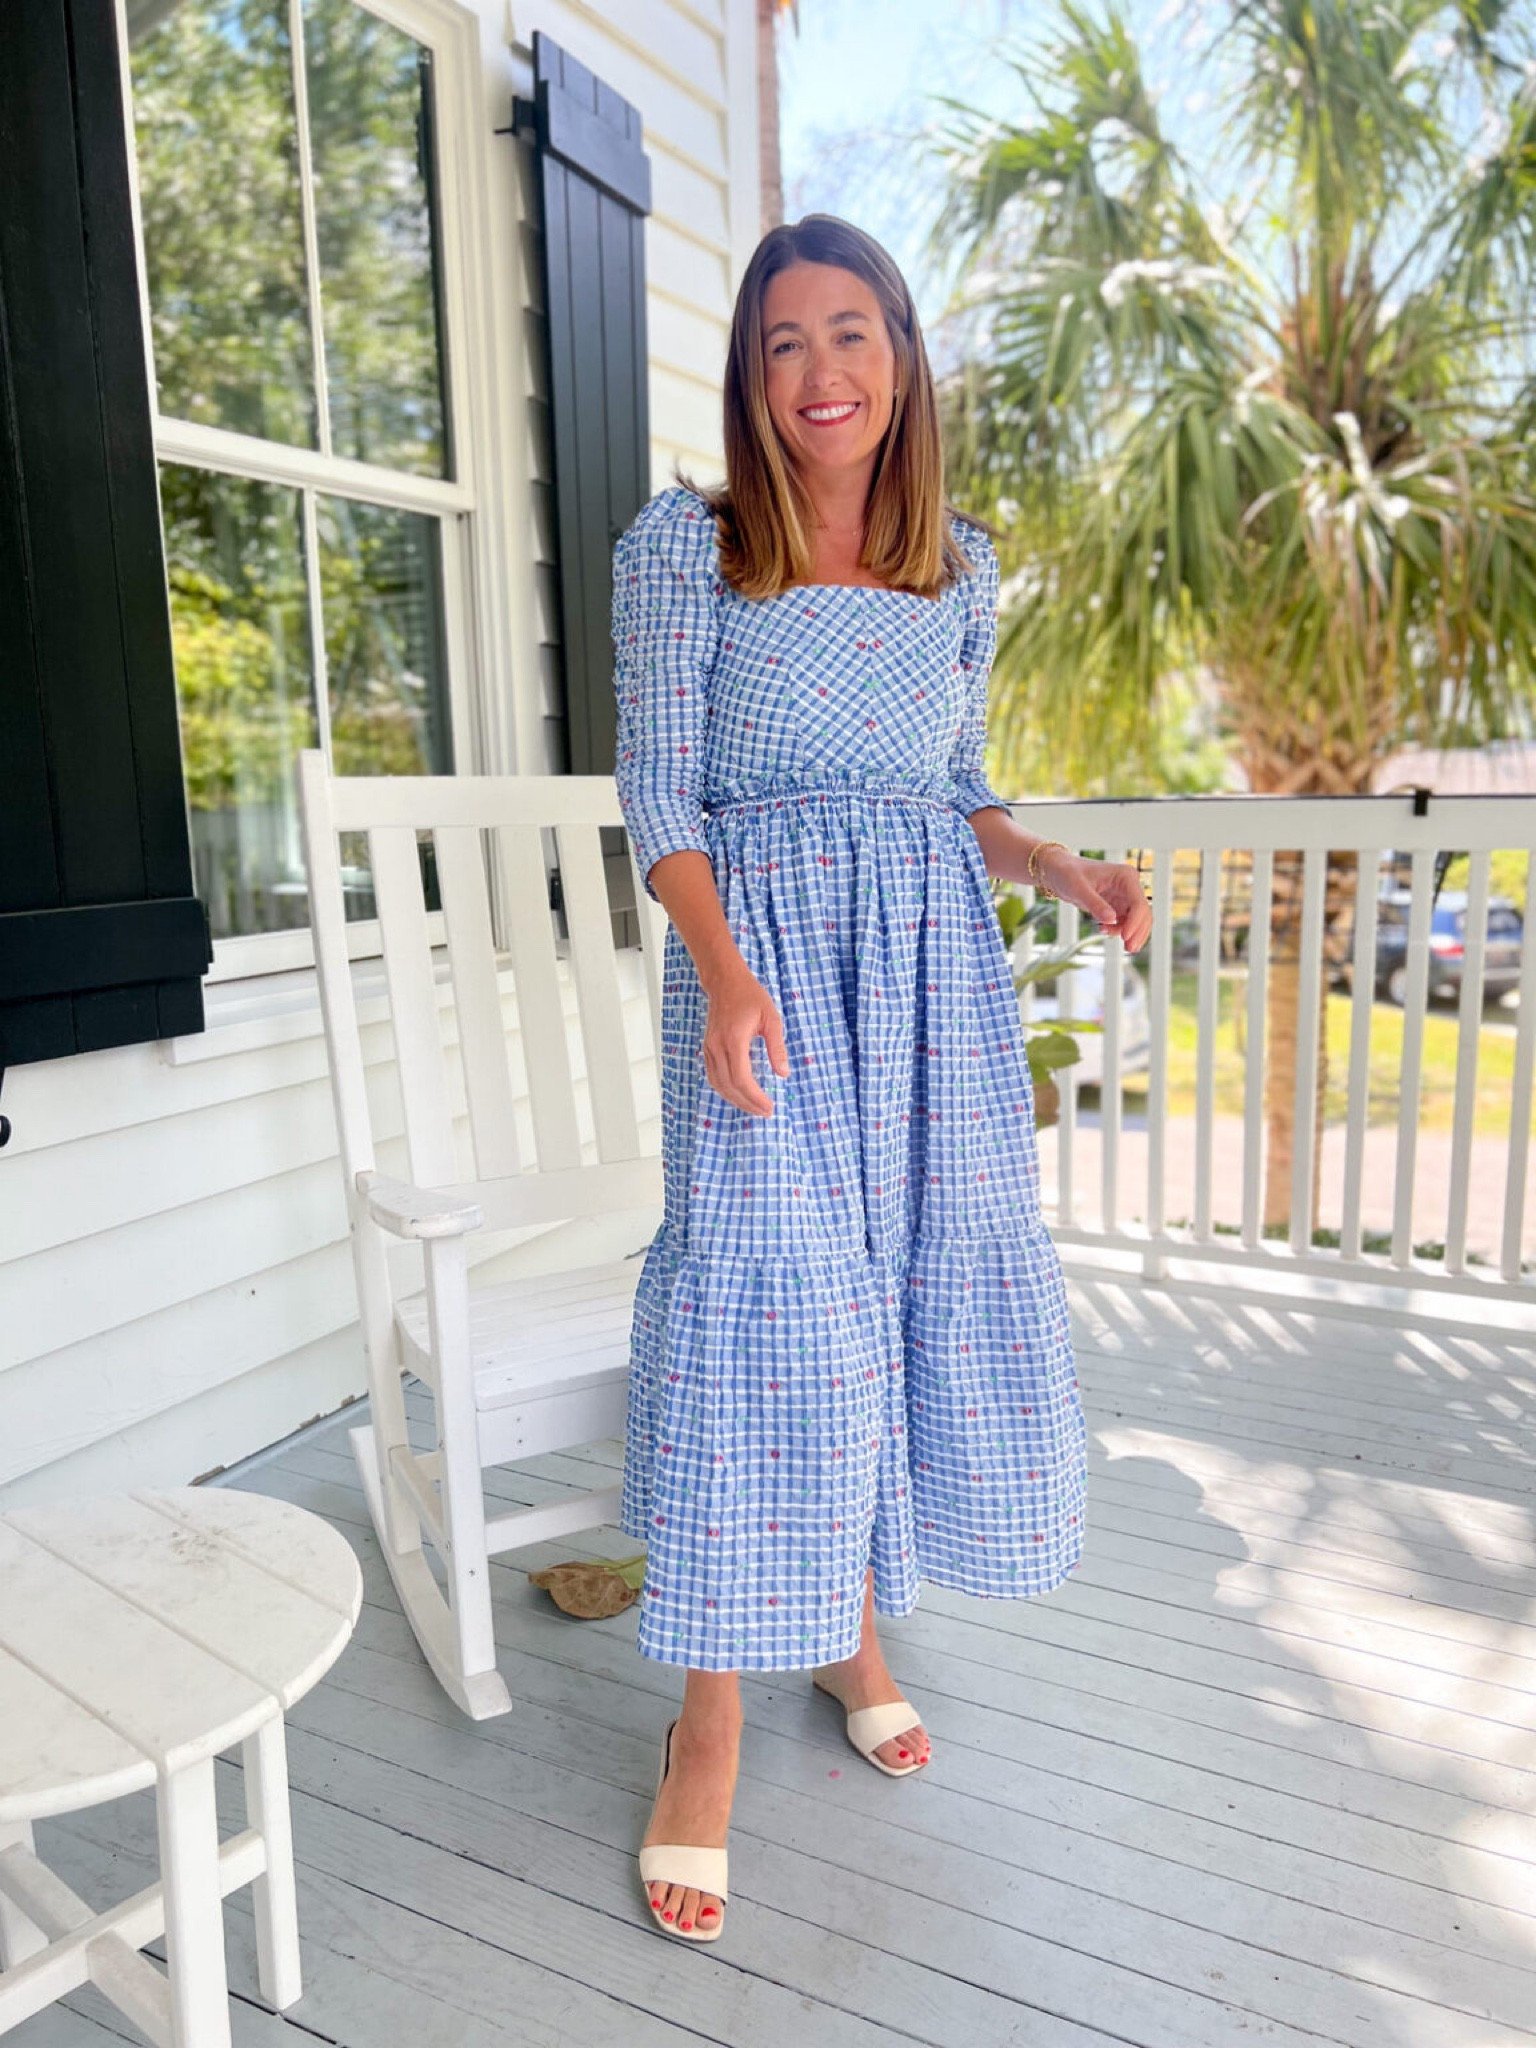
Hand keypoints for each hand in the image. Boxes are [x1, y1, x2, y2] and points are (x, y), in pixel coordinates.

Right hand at [699, 964, 789, 1116]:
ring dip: (735, 1100)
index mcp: (734, 1039)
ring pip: (718, 1085)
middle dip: (747, 1104)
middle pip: (729, 1086)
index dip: (755, 1097)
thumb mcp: (772, 1018)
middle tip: (765, 1112)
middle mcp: (717, 1047)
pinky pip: (713, 1076)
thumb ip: (777, 1047)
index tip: (769, 1106)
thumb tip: (784, 1073)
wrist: (725, 982)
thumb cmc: (750, 996)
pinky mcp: (707, 1048)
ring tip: (754, 1108)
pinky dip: (725, 1090)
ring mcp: (709, 1048)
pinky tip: (738, 1095)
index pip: (742, 1078)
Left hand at [1044, 849, 1152, 953]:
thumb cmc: (1068, 873)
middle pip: (1143, 913)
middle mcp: (1129, 885)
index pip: (1139, 903)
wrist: (1060, 871)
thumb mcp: (1078, 889)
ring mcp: (1125, 896)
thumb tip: (1111, 919)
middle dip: (1137, 932)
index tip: (1124, 937)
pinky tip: (1103, 930)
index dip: (1135, 922)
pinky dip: (1118, 930)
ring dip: (1130, 933)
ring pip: (1138, 920)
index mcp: (1125, 876)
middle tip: (1129, 949)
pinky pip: (1126, 922)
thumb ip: (1095, 904)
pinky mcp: (1118, 905)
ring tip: (1109, 937)